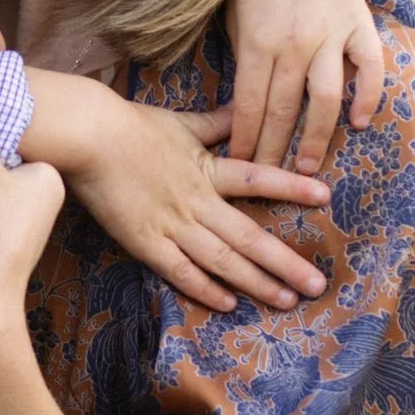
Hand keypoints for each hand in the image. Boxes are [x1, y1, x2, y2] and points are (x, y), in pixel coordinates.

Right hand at [24, 72, 327, 311]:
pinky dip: (204, 288)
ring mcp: (173, 224)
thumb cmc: (130, 126)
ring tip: (286, 301)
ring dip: (256, 282)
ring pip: (222, 259)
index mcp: (207, 169)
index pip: (258, 177)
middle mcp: (198, 201)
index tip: (325, 196)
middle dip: (286, 262)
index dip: (292, 187)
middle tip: (317, 285)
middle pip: (249, 236)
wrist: (88, 137)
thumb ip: (216, 124)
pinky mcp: (145, 242)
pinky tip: (228, 305)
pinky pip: (180, 271)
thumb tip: (243, 109)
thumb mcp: (181, 122)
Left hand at [226, 0, 385, 173]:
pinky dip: (368, 97)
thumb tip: (242, 114)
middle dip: (276, 151)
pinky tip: (359, 123)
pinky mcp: (359, 23)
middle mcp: (294, 41)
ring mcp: (330, 33)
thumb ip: (242, 62)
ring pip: (326, 98)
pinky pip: (370, 68)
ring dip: (317, 138)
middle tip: (274, 182)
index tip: (242, 168)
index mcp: (257, 41)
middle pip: (285, 111)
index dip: (246, 142)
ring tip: (308, 168)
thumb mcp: (233, 20)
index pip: (250, 106)